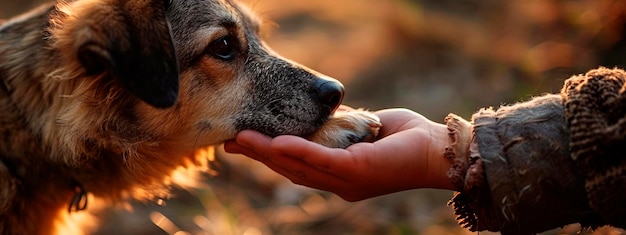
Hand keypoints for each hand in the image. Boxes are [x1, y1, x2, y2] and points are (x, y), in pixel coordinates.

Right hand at [224, 108, 453, 200]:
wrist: (436, 150)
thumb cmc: (405, 138)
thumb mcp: (364, 129)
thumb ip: (341, 126)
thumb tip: (323, 112)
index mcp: (339, 174)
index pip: (296, 166)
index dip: (268, 155)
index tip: (242, 143)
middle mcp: (339, 183)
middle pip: (290, 169)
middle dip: (259, 155)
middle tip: (230, 142)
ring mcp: (347, 180)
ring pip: (299, 167)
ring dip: (269, 153)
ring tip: (242, 140)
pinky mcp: (357, 171)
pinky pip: (322, 161)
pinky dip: (298, 151)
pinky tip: (277, 143)